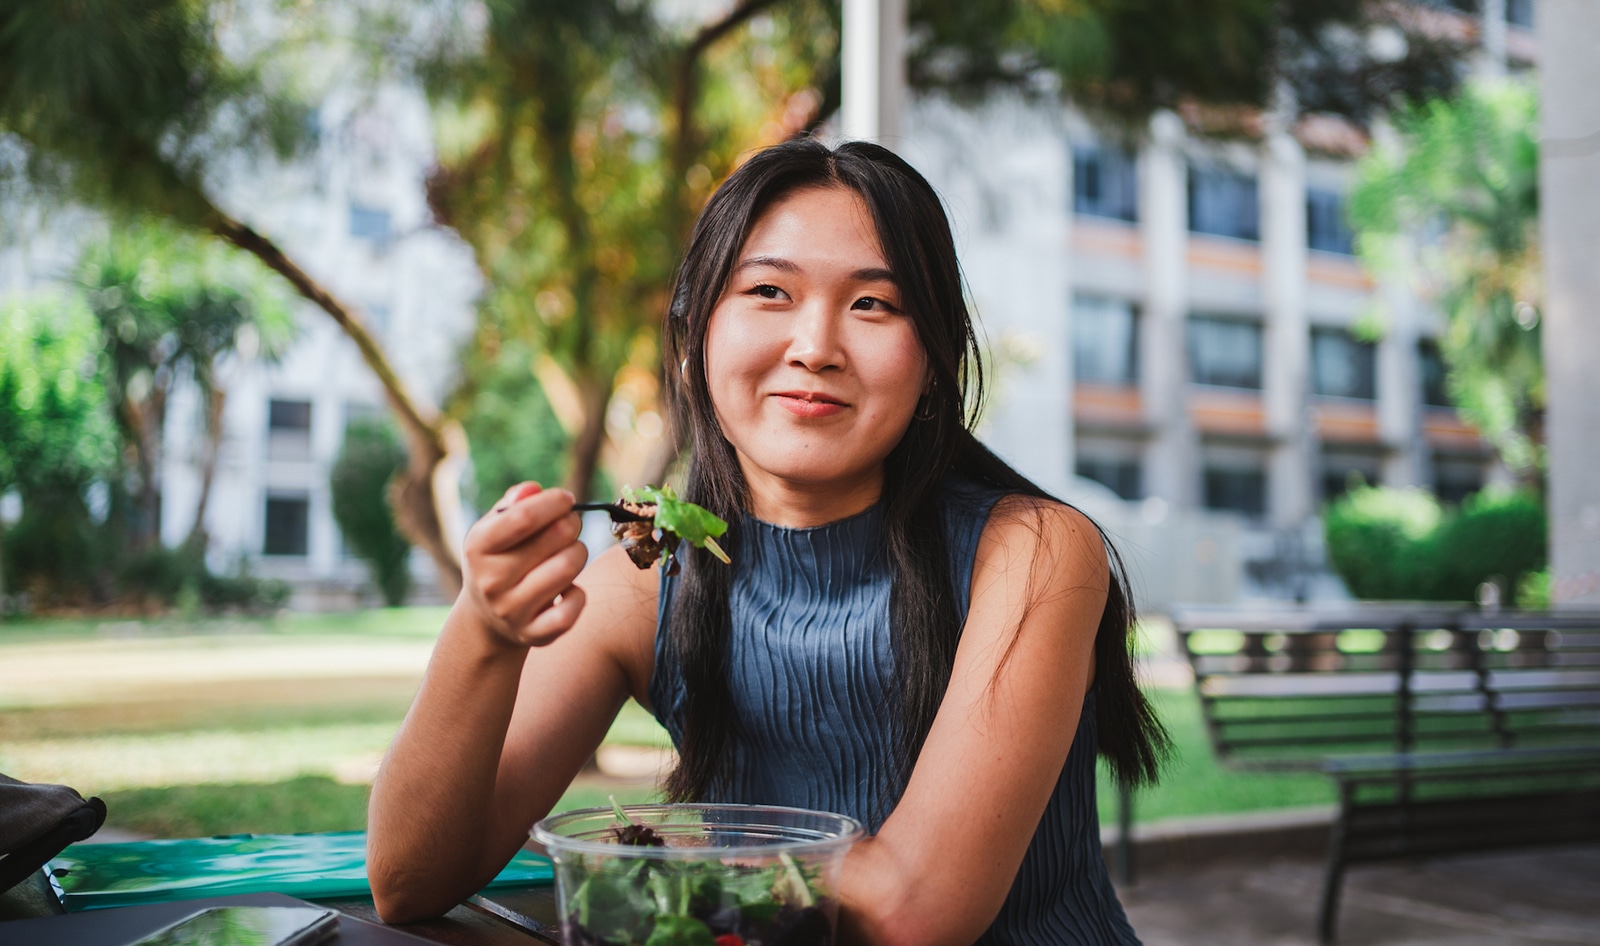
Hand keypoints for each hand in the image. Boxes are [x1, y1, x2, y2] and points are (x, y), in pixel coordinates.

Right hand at [459, 481, 588, 648]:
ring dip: (578, 552)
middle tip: (569, 524)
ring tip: (569, 552)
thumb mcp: (494, 529)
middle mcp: (491, 581)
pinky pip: (572, 608)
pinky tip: (568, 588)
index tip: (566, 499)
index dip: (553, 502)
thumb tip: (532, 489)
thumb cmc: (499, 559)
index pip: (523, 517)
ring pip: (568, 567)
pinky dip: (578, 594)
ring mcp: (511, 611)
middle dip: (571, 523)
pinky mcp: (533, 634)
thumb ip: (514, 504)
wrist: (487, 619)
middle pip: (556, 537)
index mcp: (478, 547)